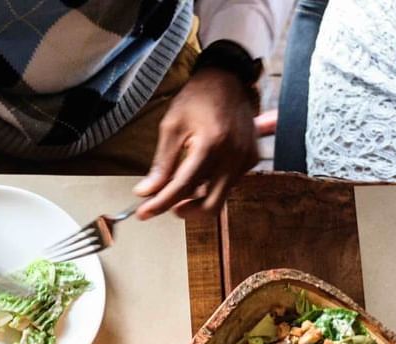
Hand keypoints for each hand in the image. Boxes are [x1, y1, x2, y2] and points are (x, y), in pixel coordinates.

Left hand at [134, 68, 257, 219]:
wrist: (227, 79)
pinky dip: (210, 186)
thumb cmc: (197, 98)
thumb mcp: (171, 127)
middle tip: (166, 206)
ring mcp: (246, 158)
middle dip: (185, 211)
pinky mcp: (251, 159)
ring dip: (197, 199)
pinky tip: (197, 175)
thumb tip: (146, 192)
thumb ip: (161, 164)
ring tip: (178, 187)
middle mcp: (234, 155)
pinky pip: (228, 184)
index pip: (183, 187)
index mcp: (212, 144)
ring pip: (219, 197)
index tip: (144, 213)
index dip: (161, 204)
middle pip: (209, 205)